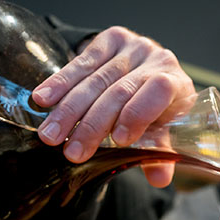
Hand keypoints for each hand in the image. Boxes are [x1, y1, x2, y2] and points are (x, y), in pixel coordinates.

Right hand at [32, 26, 194, 185]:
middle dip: (92, 125)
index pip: (157, 91)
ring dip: (68, 110)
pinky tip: (43, 99)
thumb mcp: (163, 132)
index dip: (136, 114)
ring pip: (94, 80)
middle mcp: (154, 58)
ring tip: (51, 135)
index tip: (117, 141)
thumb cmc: (159, 110)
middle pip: (118, 92)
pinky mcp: (109, 39)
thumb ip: (160, 154)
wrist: (151, 72)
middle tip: (71, 152)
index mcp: (176, 82)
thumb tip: (159, 179)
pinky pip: (80, 63)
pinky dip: (59, 83)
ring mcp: (131, 46)